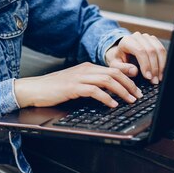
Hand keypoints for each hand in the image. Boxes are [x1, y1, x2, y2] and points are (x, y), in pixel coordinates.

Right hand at [14, 62, 143, 108]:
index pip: (113, 68)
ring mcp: (79, 77)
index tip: (138, 86)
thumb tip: (109, 91)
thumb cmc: (54, 88)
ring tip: (130, 100)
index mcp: (87, 67)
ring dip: (122, 91)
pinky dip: (106, 98)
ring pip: (107, 80)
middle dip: (129, 84)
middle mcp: (85, 69)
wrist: (35, 89)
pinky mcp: (73, 87)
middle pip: (114, 73)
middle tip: (138, 95)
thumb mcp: (76, 83)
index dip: (128, 76)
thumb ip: (91, 84)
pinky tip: (112, 105)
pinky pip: (94, 91)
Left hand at [105, 32, 166, 83]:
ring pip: (159, 50)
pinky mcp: (154, 41)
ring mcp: (147, 37)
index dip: (146, 64)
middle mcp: (137, 36)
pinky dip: (164, 62)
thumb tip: (134, 71)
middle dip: (154, 68)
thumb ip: (122, 68)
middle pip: (151, 50)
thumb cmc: (118, 60)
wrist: (121, 53)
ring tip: (158, 78)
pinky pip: (163, 50)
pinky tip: (161, 72)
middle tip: (154, 80)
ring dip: (161, 65)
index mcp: (127, 41)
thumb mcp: (115, 66)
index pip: (140, 51)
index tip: (148, 77)